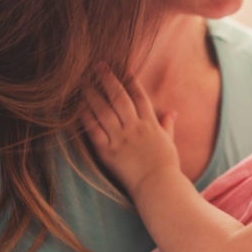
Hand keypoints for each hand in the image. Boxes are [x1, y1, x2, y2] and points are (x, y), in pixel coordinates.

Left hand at [81, 68, 178, 196]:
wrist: (158, 185)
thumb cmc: (166, 165)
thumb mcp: (169, 142)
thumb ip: (168, 124)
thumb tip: (172, 112)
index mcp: (150, 124)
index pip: (139, 96)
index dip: (130, 80)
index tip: (120, 67)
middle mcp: (135, 127)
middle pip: (119, 98)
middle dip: (108, 80)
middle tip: (98, 66)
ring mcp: (121, 138)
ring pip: (104, 111)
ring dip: (93, 94)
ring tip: (83, 82)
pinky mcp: (108, 151)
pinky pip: (94, 131)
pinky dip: (86, 117)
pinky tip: (79, 106)